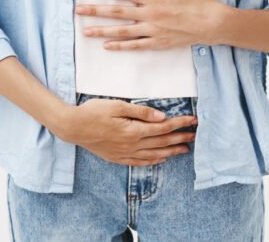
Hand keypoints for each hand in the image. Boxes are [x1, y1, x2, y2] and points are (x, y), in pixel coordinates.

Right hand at [61, 98, 197, 165]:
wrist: (72, 127)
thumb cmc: (92, 112)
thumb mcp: (116, 105)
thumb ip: (140, 111)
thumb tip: (161, 117)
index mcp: (133, 130)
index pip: (163, 128)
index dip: (179, 124)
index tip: (192, 121)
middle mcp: (132, 145)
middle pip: (162, 142)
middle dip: (180, 138)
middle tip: (195, 136)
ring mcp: (125, 153)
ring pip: (154, 154)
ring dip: (171, 152)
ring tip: (184, 150)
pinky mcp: (117, 157)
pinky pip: (140, 162)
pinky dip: (153, 161)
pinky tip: (160, 159)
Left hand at [76, 0, 225, 50]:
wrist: (215, 24)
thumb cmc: (199, 0)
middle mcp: (149, 15)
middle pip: (117, 13)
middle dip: (95, 11)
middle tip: (77, 10)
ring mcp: (153, 31)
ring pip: (122, 32)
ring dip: (103, 31)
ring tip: (86, 31)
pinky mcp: (159, 43)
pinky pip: (136, 46)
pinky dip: (121, 46)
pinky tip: (107, 46)